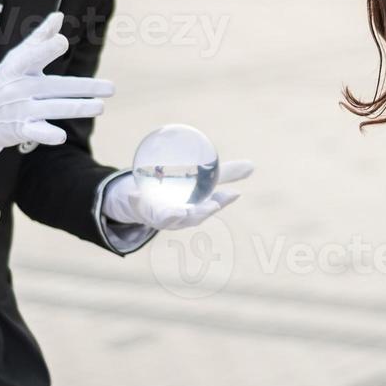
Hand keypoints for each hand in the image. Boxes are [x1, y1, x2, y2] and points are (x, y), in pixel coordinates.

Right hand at [0, 11, 113, 159]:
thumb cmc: (4, 81)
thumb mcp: (17, 58)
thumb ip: (40, 38)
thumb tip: (59, 16)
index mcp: (19, 67)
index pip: (32, 56)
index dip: (46, 49)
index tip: (62, 42)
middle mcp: (20, 87)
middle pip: (55, 86)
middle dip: (84, 87)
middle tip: (111, 88)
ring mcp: (20, 109)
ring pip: (54, 108)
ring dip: (78, 108)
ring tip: (100, 107)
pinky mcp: (20, 129)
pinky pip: (37, 132)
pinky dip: (48, 134)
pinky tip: (62, 135)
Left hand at [103, 159, 253, 230]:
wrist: (145, 199)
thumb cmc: (178, 190)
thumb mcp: (200, 178)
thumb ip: (224, 174)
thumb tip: (253, 165)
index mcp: (195, 210)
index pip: (211, 207)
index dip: (222, 203)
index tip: (233, 194)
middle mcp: (179, 217)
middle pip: (192, 218)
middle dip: (202, 214)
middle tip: (212, 206)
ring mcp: (159, 217)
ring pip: (167, 219)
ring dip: (172, 216)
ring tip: (177, 211)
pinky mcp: (140, 211)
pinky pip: (137, 207)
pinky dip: (136, 200)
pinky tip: (132, 192)